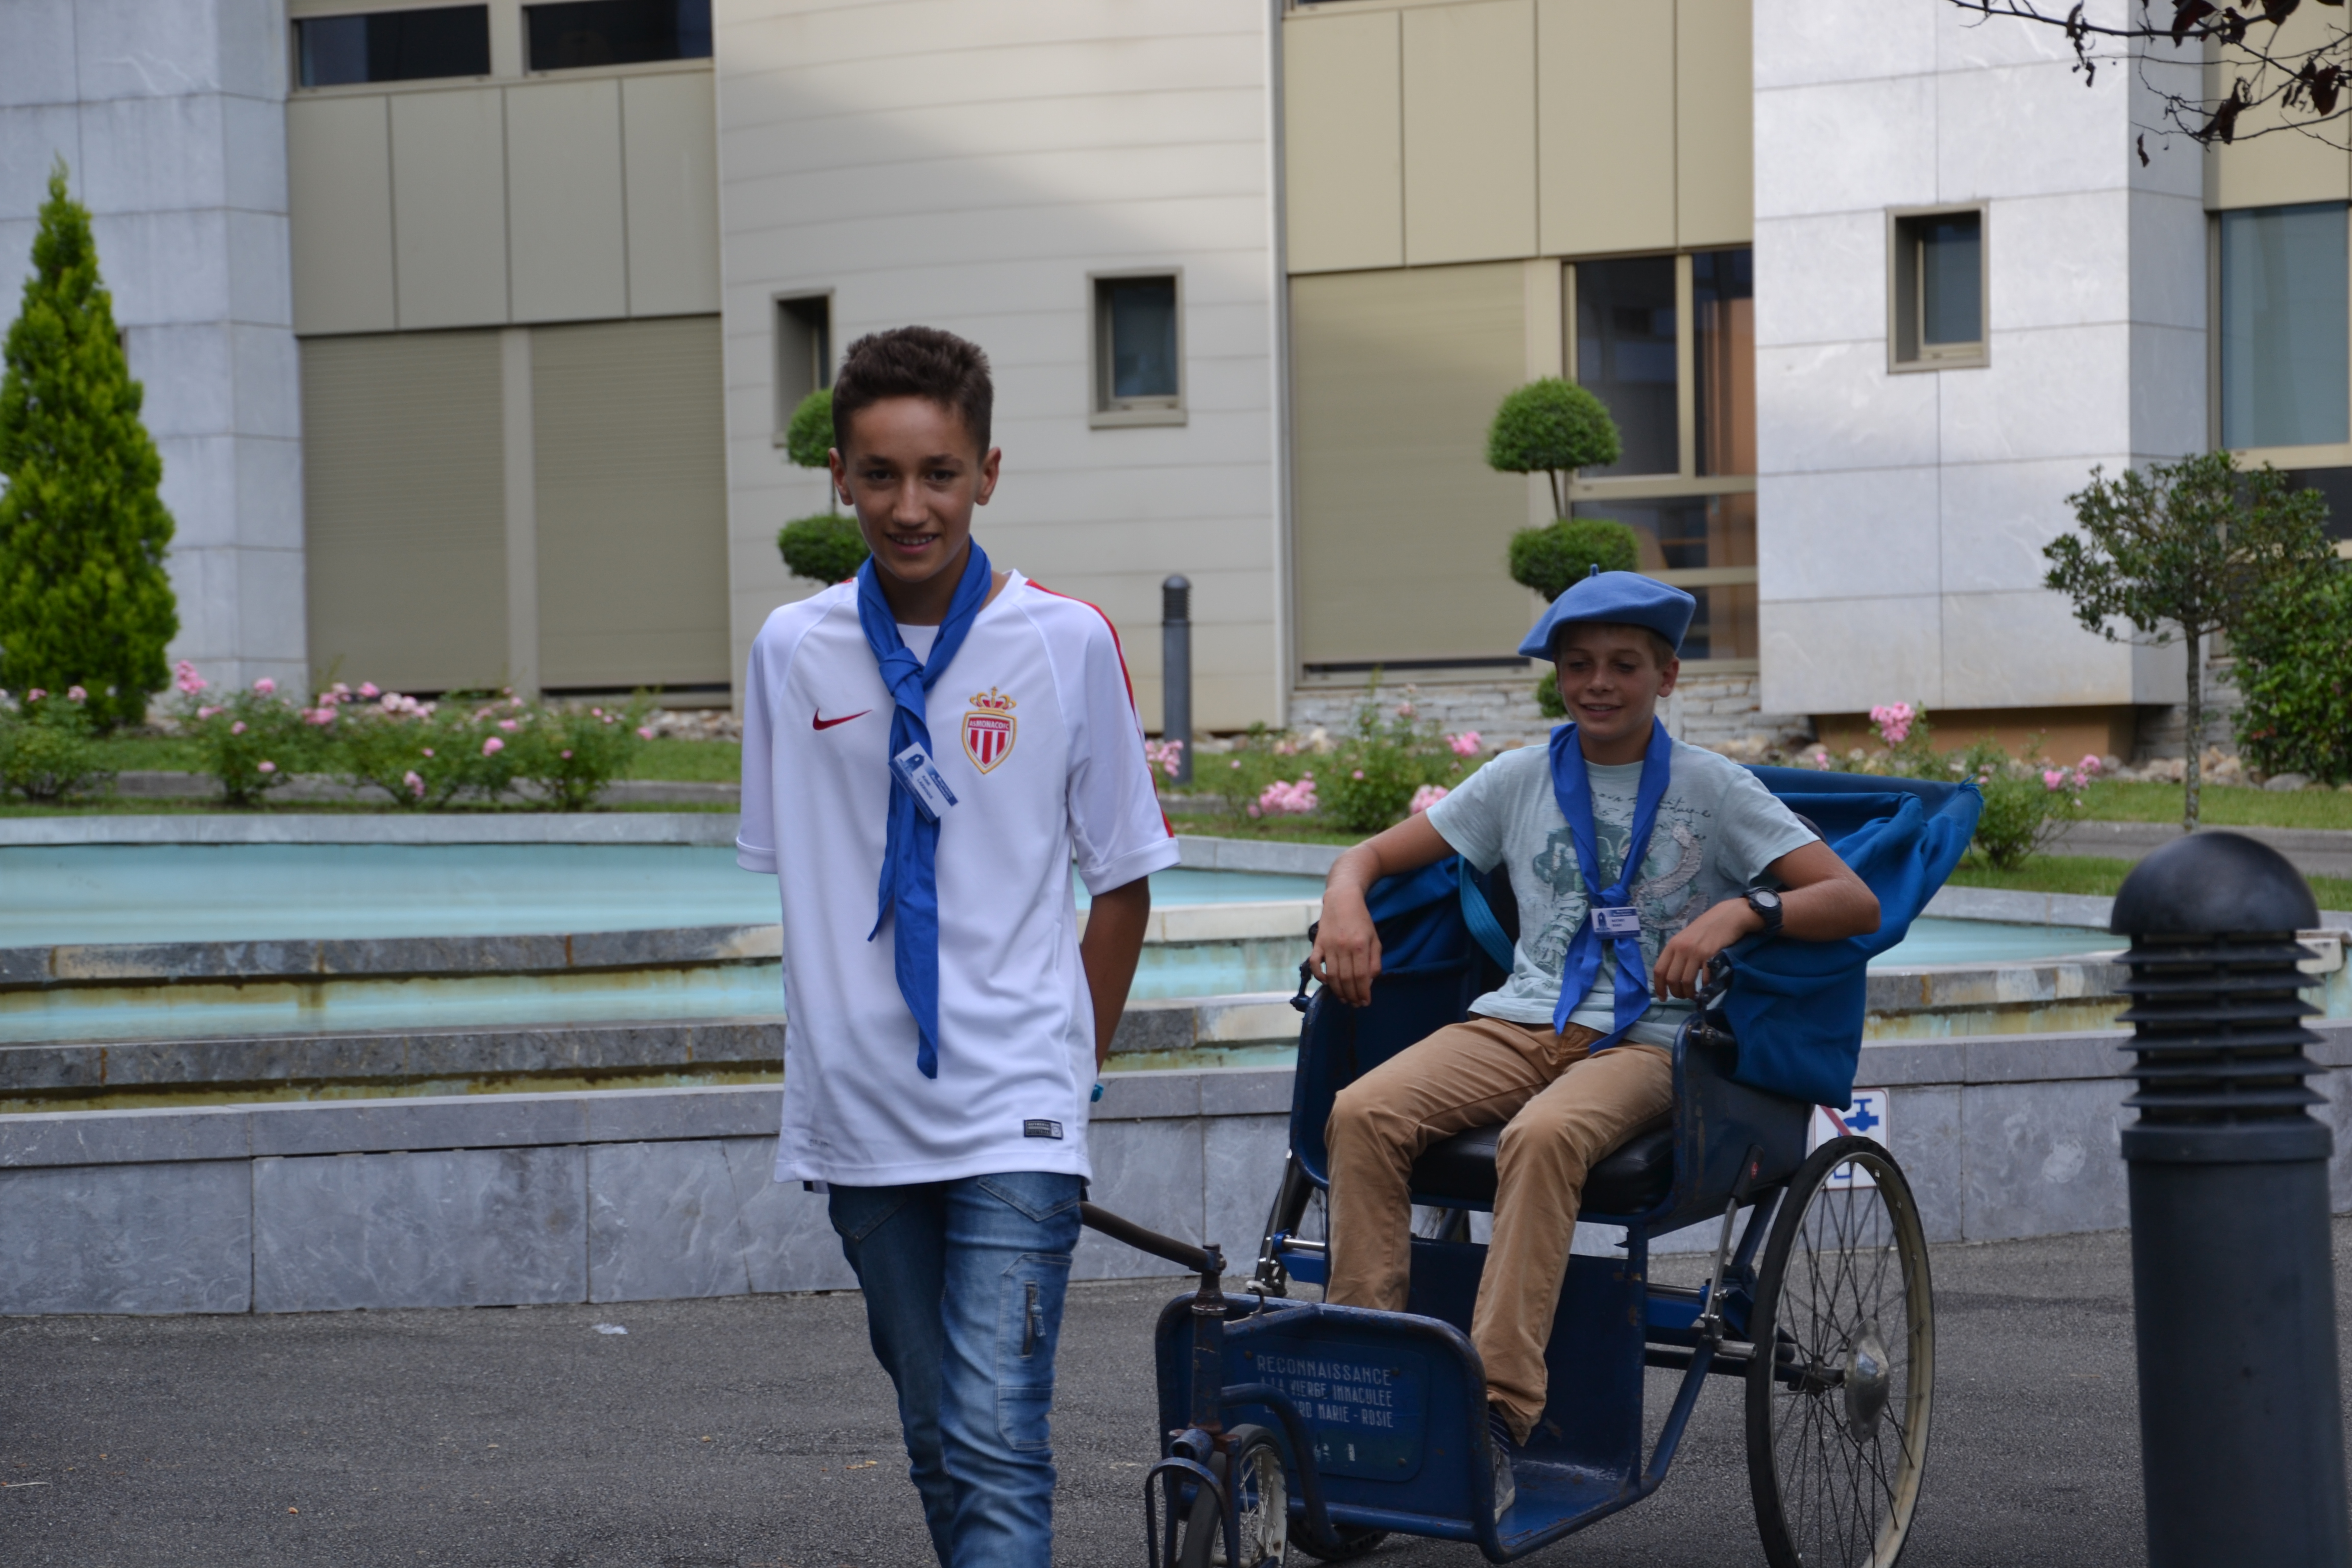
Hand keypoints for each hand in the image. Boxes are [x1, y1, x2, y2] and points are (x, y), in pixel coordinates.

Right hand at [1309, 890, 1382, 1006]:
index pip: (1361, 977)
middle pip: (1346, 979)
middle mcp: (1344, 947)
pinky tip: (1327, 983)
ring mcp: (1328, 945)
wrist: (1342, 899)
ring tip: (1344, 998)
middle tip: (1355, 1004)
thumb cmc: (1361, 920)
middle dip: (1351, 995)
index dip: (1363, 993)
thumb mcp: (1374, 939)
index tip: (1365, 1002)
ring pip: (1331, 975)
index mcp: (1360, 946)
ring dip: (1337, 991)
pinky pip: (1314, 964)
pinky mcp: (1318, 943)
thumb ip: (1375, 961)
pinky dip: (1319, 976)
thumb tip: (1369, 982)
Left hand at [1651, 898, 1762, 1000]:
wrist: (1727, 917)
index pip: (1659, 970)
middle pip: (1672, 979)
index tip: (1662, 998)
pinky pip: (1705, 978)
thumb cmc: (1706, 929)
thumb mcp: (1685, 939)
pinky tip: (1707, 986)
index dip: (1659, 987)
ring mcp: (1696, 952)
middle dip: (1676, 993)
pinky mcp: (1711, 955)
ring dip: (1689, 993)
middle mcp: (1681, 948)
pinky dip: (1705, 986)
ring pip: (1686, 981)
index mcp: (1672, 945)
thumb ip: (1677, 955)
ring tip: (1694, 995)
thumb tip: (1671, 977)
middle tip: (1683, 996)